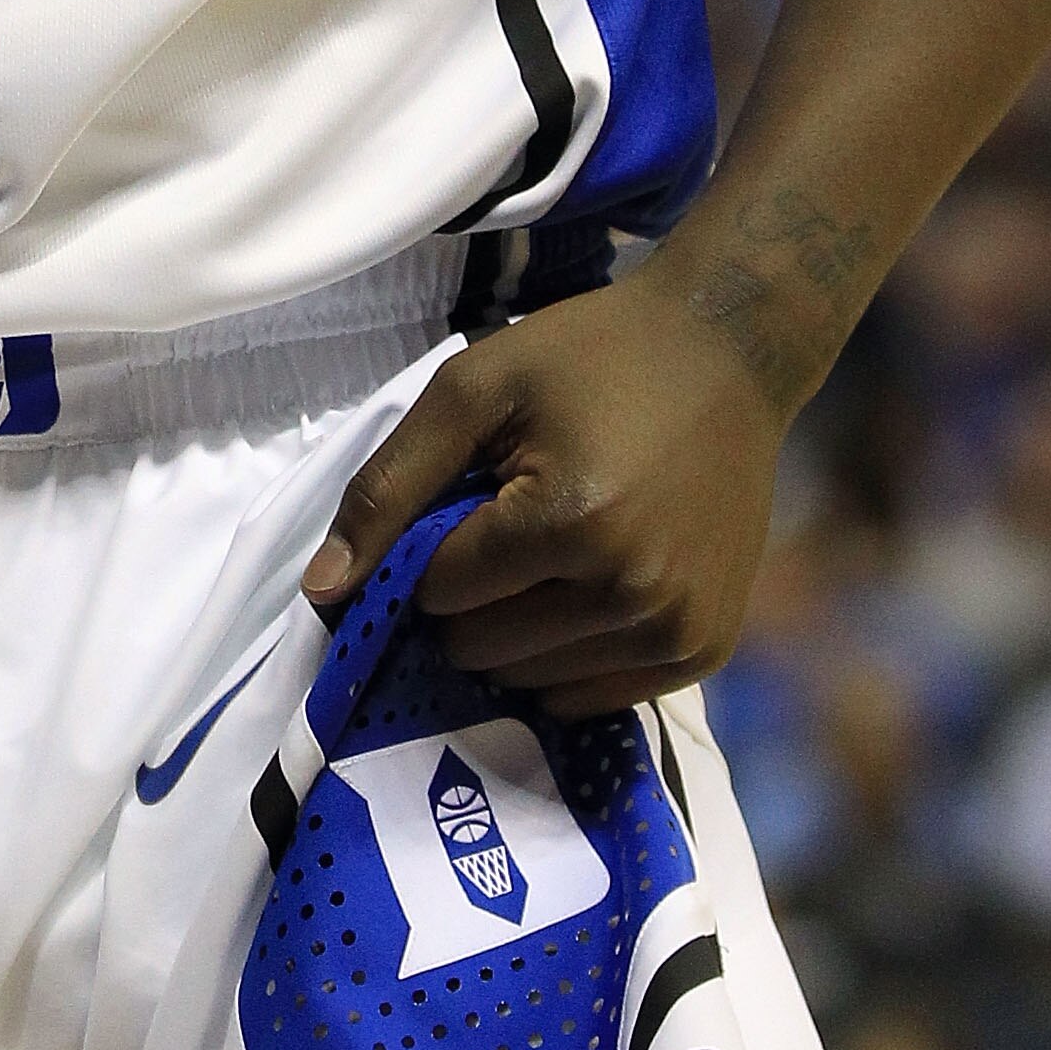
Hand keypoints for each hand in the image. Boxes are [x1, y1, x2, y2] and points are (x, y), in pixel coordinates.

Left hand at [300, 259, 793, 716]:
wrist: (728, 350)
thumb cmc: (590, 358)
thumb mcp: (473, 390)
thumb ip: (387, 489)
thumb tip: (322, 593)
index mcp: (570, 523)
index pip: (440, 592)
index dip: (433, 549)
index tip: (467, 500)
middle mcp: (631, 594)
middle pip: (482, 650)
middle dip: (472, 598)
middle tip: (509, 526)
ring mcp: (677, 632)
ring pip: (534, 684)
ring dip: (518, 632)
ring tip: (551, 554)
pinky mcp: (707, 650)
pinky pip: (597, 698)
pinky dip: (568, 660)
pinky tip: (584, 593)